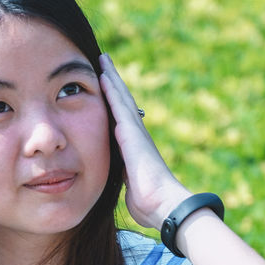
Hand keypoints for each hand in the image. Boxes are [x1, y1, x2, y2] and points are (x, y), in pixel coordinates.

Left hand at [99, 55, 191, 230]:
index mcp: (133, 149)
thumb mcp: (131, 189)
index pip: (120, 120)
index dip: (112, 102)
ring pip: (121, 98)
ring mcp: (136, 132)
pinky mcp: (132, 133)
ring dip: (111, 78)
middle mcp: (136, 136)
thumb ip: (126, 180)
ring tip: (102, 59)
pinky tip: (102, 75)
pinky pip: (119, 106)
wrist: (163, 205)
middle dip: (112, 83)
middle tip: (103, 63)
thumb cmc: (150, 204)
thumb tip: (125, 185)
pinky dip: (110, 90)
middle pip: (122, 103)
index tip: (104, 87)